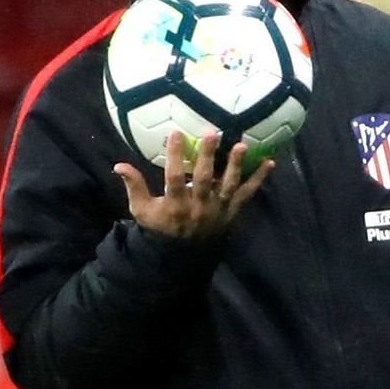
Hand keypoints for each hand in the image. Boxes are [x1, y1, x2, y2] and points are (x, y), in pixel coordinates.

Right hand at [113, 130, 273, 238]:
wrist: (182, 256)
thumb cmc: (160, 227)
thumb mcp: (142, 210)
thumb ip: (134, 187)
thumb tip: (119, 165)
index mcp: (175, 205)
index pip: (174, 177)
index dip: (175, 156)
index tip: (176, 133)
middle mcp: (198, 207)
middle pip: (204, 178)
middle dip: (208, 156)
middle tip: (212, 133)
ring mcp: (217, 210)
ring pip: (228, 186)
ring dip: (236, 166)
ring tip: (242, 146)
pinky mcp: (232, 213)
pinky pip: (247, 195)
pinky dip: (259, 180)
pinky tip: (270, 162)